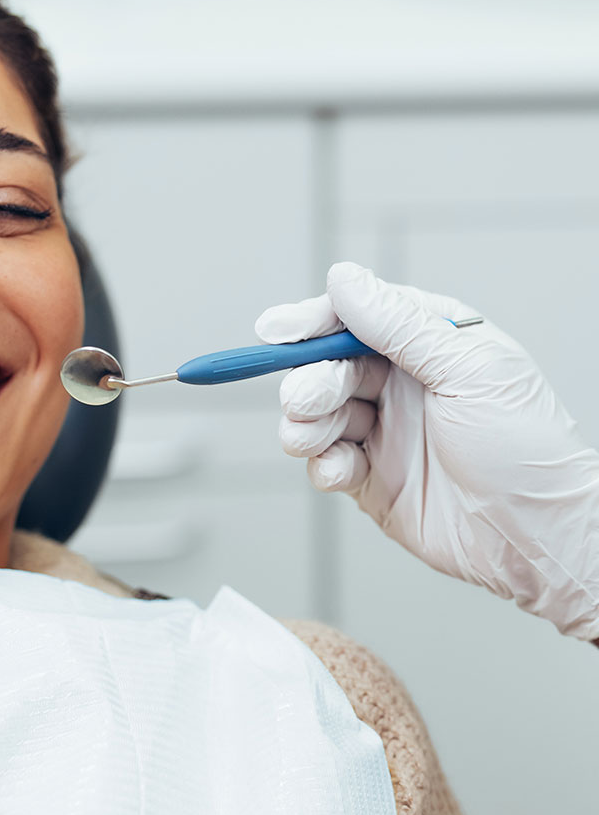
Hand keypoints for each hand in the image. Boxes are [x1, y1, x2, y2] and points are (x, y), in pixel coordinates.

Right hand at [257, 262, 598, 639]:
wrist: (536, 535)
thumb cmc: (526, 449)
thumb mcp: (468, 371)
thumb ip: (400, 325)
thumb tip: (344, 279)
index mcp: (433, 345)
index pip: (360, 316)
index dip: (315, 320)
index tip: (277, 331)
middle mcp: (406, 384)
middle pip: (330, 366)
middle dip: (310, 381)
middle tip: (305, 401)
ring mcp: (386, 431)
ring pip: (319, 414)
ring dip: (305, 424)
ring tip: (310, 440)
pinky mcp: (372, 479)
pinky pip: (326, 461)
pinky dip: (321, 464)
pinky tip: (339, 472)